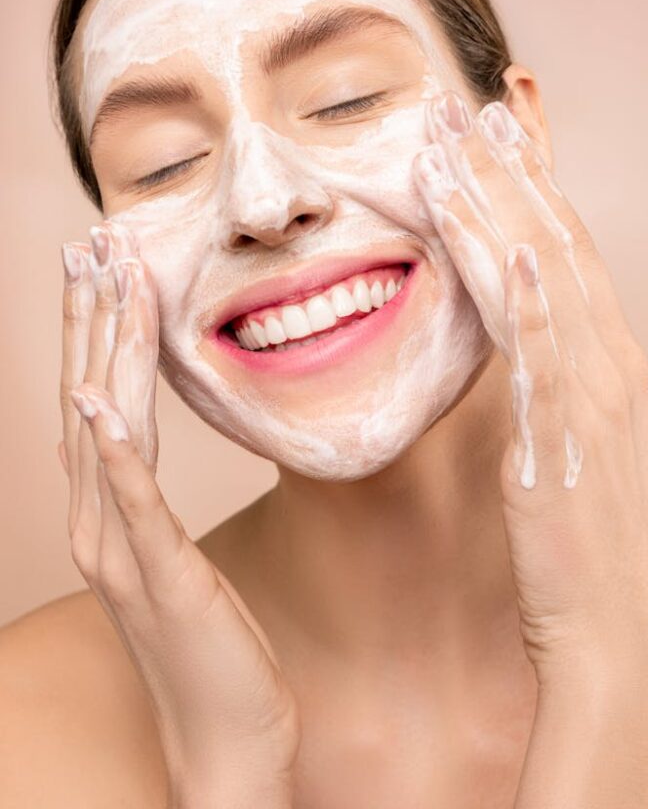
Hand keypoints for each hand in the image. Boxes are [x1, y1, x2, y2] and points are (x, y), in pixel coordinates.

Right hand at [59, 220, 298, 806]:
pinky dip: (112, 449)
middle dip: (89, 317)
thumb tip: (142, 443)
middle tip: (91, 244)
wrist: (226, 739)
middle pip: (87, 399)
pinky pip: (131, 502)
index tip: (105, 263)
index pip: (98, 401)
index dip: (97, 329)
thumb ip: (152, 501)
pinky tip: (100, 399)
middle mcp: (98, 526)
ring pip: (102, 432)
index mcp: (109, 514)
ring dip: (103, 353)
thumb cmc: (213, 644)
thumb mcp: (178, 557)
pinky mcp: (160, 579)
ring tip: (103, 284)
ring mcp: (121, 554)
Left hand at [412, 92, 647, 689]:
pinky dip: (532, 302)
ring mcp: (591, 398)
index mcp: (615, 364)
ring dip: (497, 211)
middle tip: (465, 107)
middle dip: (509, 173)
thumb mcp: (630, 455)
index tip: (495, 135)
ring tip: (452, 147)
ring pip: (543, 281)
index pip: (569, 252)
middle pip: (557, 245)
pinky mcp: (563, 440)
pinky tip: (512, 253)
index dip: (533, 188)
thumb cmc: (608, 549)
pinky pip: (546, 358)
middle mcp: (610, 365)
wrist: (619, 641)